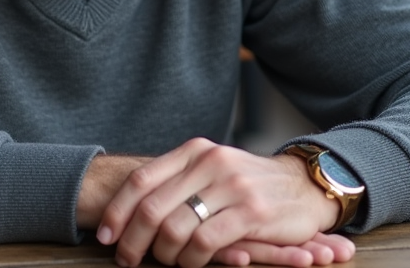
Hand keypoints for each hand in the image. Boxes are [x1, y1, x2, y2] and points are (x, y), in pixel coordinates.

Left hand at [91, 138, 354, 267]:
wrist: (304, 185)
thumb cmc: (248, 184)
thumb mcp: (211, 172)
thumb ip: (177, 183)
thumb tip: (128, 210)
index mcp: (194, 152)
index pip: (141, 179)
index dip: (117, 210)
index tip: (105, 234)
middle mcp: (209, 163)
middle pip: (151, 207)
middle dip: (133, 240)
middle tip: (127, 260)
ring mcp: (231, 186)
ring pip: (175, 228)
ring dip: (163, 254)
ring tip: (165, 262)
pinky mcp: (251, 212)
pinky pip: (205, 242)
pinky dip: (191, 259)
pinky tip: (191, 263)